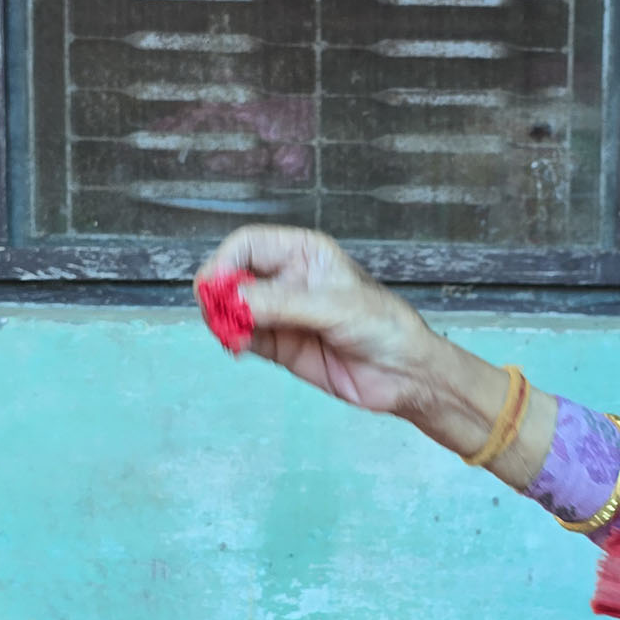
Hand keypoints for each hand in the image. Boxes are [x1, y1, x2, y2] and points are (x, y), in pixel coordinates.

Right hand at [196, 226, 454, 418]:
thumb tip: (234, 298)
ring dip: (223, 318)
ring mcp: (280, 313)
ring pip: (234, 308)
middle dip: (219, 291)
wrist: (405, 374)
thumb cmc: (383, 325)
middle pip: (234, 275)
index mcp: (303, 253)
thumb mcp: (334, 308)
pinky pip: (244, 337)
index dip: (226, 261)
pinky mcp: (279, 345)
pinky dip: (233, 340)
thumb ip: (283, 302)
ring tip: (228, 333)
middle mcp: (287, 278)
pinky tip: (236, 346)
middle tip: (215, 313)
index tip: (214, 285)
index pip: (249, 244)